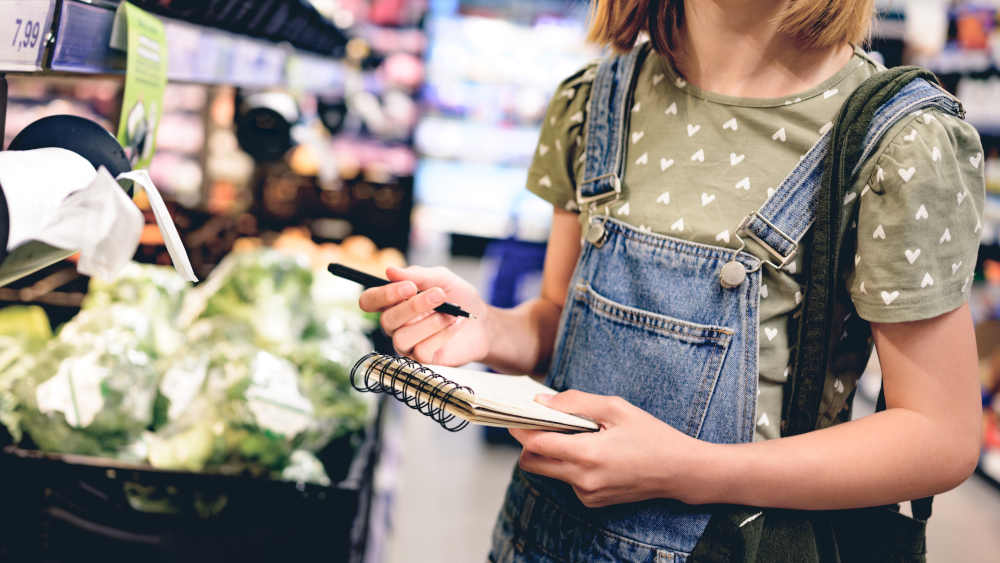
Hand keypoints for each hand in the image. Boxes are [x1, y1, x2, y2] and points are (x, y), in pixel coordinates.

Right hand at [358, 265, 489, 365]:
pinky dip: (442, 335)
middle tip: (439, 295)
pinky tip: (455, 326)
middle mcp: (396, 324)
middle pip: (386, 320)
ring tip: (452, 313)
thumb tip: (390, 270)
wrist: (482, 322)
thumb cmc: (459, 298)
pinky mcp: (422, 360)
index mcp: (394, 302)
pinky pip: (421, 351)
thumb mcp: (442, 279)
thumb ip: (418, 275)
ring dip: (430, 323)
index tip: (408, 286)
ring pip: (402, 338)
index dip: (383, 295)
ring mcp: (408, 344)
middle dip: (414, 306)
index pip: (369, 301)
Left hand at [510, 390, 706, 507]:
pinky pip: (567, 481)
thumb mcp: (616, 408)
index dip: (520, 428)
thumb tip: (542, 401)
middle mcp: (583, 480)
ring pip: (549, 472)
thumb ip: (575, 403)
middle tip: (537, 423)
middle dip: (528, 443)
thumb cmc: (651, 435)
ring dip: (550, 453)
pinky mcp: (592, 502)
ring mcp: (587, 495)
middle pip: (532, 463)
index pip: (536, 444)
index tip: (514, 414)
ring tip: (574, 434)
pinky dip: (569, 465)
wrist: (679, 471)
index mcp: (588, 455)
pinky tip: (592, 452)